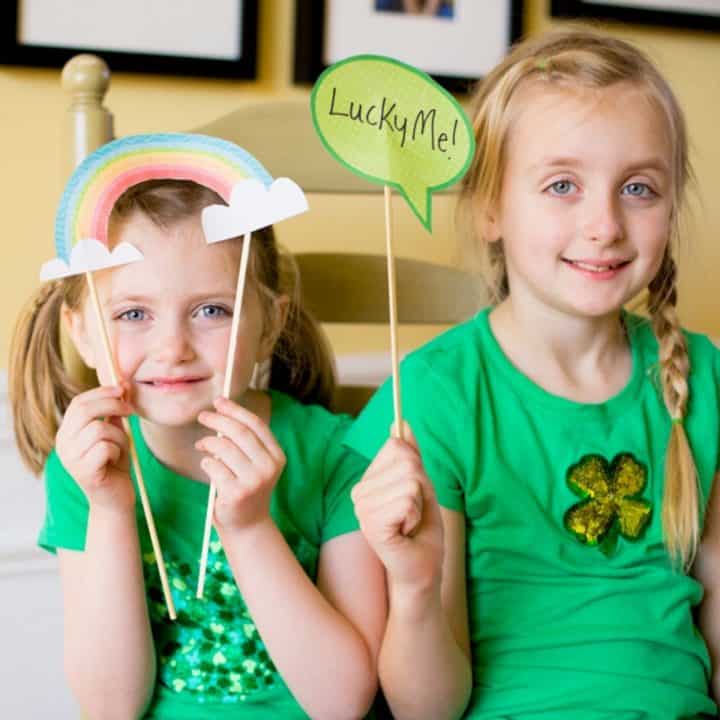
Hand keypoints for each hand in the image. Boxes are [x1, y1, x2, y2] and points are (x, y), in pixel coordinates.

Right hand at [55, 384, 133, 510]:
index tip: (123, 389)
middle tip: (131, 411)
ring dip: (119, 436)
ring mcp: (70, 459)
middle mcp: (63, 445)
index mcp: (67, 433)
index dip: (102, 392)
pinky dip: (118, 451)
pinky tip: (115, 462)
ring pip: (98, 429)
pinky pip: (105, 448)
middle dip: (113, 405)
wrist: (115, 500)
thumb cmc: (115, 466)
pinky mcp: (83, 472)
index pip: (78, 403)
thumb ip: (114, 414)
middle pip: (85, 411)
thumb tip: (123, 385)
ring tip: (121, 448)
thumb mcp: (115, 435)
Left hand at [196, 397, 285, 531]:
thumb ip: (244, 442)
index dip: (236, 410)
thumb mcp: (254, 463)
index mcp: (277, 456)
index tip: (219, 401)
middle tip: (203, 416)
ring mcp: (253, 481)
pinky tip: (207, 466)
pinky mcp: (236, 493)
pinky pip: (213, 466)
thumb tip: (220, 411)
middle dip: (218, 420)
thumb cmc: (246, 487)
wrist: (247, 524)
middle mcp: (268, 468)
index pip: (256, 425)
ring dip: (208, 442)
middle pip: (240, 433)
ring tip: (202, 444)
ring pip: (224, 448)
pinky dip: (206, 462)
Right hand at [351, 424, 443, 593]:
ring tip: (409, 524)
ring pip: (410, 481)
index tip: (413, 495)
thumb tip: (403, 423)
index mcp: (367, 481)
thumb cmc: (421, 532)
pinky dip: (416, 516)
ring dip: (419, 505)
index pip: (396, 447)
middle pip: (406, 461)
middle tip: (413, 513)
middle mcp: (359, 493)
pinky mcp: (372, 524)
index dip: (416, 469)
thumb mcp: (421, 486)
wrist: (422, 571)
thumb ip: (411, 456)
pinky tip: (405, 532)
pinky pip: (407, 500)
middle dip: (421, 487)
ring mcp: (362, 509)